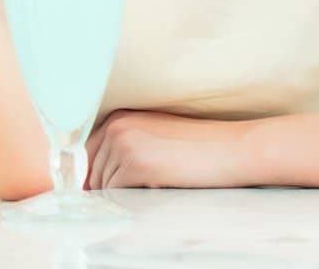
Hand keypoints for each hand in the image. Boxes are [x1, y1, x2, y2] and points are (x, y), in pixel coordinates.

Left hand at [85, 108, 261, 189]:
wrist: (230, 150)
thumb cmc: (196, 148)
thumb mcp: (153, 138)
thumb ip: (124, 150)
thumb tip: (95, 180)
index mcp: (119, 117)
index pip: (87, 152)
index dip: (93, 175)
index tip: (101, 191)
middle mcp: (117, 126)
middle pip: (92, 170)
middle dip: (105, 188)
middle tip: (129, 198)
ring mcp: (125, 144)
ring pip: (105, 184)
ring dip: (121, 196)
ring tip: (149, 191)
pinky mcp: (137, 164)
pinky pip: (118, 193)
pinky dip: (130, 201)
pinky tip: (153, 193)